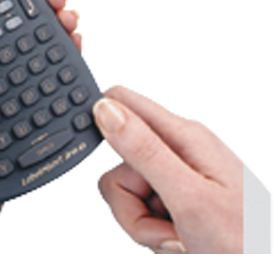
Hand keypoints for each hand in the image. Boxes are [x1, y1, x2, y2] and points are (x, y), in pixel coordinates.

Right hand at [93, 88, 242, 252]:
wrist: (264, 266)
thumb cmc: (245, 239)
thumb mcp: (188, 196)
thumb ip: (144, 150)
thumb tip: (106, 109)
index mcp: (182, 137)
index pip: (123, 103)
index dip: (103, 122)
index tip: (102, 155)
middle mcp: (177, 152)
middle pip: (119, 162)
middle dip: (130, 201)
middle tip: (161, 220)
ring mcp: (175, 177)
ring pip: (126, 191)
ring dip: (142, 222)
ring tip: (176, 236)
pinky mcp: (175, 199)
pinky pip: (140, 209)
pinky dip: (152, 231)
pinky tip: (177, 239)